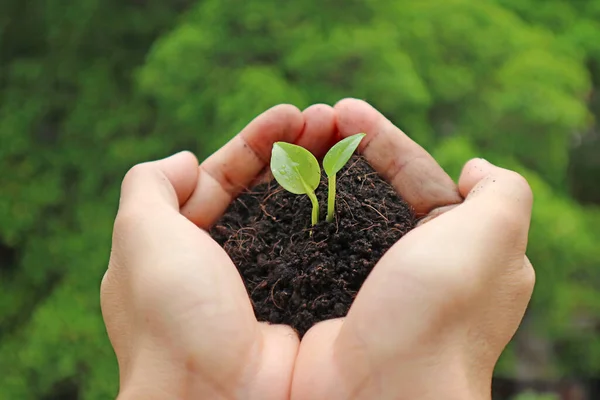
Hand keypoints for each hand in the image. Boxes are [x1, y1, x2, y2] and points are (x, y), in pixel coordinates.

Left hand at [100, 104, 338, 398]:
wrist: (218, 397)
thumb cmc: (173, 315)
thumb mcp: (141, 236)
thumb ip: (150, 186)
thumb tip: (184, 159)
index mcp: (176, 244)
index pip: (216, 177)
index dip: (252, 143)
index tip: (289, 114)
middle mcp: (217, 262)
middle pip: (257, 191)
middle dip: (289, 149)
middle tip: (325, 119)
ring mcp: (258, 283)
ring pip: (288, 214)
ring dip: (312, 174)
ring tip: (343, 138)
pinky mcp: (294, 301)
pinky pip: (310, 249)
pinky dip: (327, 216)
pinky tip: (348, 190)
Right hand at [291, 99, 534, 399]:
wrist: (379, 393)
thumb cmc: (439, 315)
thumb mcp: (493, 239)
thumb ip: (502, 194)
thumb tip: (476, 168)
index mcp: (461, 250)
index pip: (421, 177)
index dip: (384, 140)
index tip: (345, 110)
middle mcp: (417, 268)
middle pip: (377, 191)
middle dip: (347, 149)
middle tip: (312, 119)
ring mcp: (369, 286)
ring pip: (341, 213)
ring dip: (318, 173)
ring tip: (289, 141)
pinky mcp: (330, 300)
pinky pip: (313, 244)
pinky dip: (297, 212)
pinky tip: (278, 190)